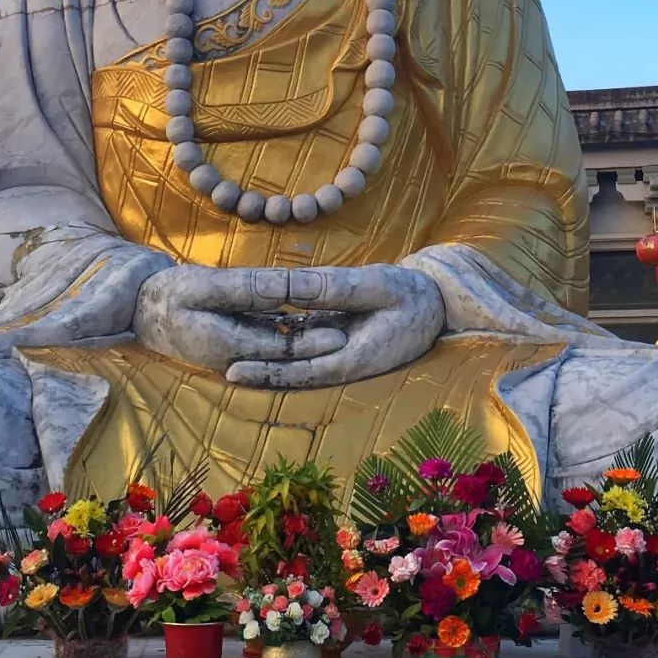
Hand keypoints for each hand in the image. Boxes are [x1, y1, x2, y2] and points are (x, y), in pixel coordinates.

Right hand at [133, 266, 346, 372]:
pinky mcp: (234, 346)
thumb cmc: (168, 294)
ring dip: (307, 342)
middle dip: (317, 347)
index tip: (342, 331)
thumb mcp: (204, 286)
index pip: (280, 347)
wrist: (141, 309)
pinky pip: (267, 343)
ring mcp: (234, 355)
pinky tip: (311, 323)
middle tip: (353, 335)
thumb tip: (282, 291)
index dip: (312, 340)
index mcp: (227, 346)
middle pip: (285, 355)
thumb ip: (246, 290)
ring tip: (343, 329)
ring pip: (278, 350)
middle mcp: (235, 358)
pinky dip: (289, 336)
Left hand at [225, 265, 444, 389]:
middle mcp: (344, 361)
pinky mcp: (340, 339)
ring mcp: (341, 352)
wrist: (437, 303)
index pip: (302, 370)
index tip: (234, 369)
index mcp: (354, 357)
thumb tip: (291, 288)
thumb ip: (334, 289)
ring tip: (227, 354)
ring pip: (297, 359)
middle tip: (220, 367)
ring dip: (266, 358)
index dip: (267, 372)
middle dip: (258, 371)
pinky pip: (306, 343)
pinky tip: (255, 332)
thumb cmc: (411, 293)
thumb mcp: (376, 285)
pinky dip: (282, 342)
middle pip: (294, 371)